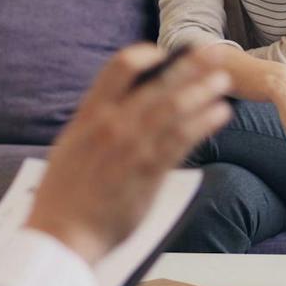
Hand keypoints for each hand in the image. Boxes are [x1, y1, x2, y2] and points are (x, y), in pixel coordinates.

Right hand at [27, 45, 232, 264]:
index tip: (164, 53)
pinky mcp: (149, 172)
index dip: (145, 56)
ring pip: (175, 108)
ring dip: (203, 90)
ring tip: (222, 81)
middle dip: (191, 65)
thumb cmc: (65, 194)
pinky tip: (219, 113)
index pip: (119, 68)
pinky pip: (182, 140)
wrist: (63, 234)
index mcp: (90, 114)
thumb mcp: (72, 145)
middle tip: (215, 52)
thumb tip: (127, 102)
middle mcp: (113, 124)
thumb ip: (98, 122)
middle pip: (159, 84)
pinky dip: (204, 122)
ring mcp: (132, 147)